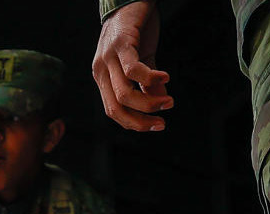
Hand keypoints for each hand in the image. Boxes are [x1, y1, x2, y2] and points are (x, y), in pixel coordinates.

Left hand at [94, 1, 173, 131]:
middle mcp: (101, 70)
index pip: (113, 111)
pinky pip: (132, 69)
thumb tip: (159, 103)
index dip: (134, 123)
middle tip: (162, 122)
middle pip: (115, 108)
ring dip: (147, 104)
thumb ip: (147, 84)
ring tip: (168, 103)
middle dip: (140, 120)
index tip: (156, 126)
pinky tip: (166, 78)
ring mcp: (108, 57)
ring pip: (123, 93)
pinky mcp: (120, 44)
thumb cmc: (135, 30)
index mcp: (103, 77)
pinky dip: (150, 79)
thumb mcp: (142, 60)